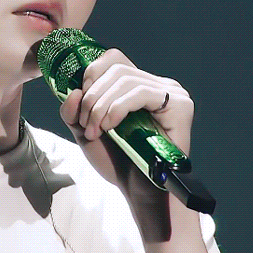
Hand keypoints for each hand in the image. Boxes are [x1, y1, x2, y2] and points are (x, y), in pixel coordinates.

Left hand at [59, 48, 193, 218]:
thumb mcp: (86, 131)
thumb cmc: (118, 162)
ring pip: (125, 79)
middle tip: (85, 123)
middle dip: (92, 95)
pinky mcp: (179, 105)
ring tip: (96, 130)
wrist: (140, 194)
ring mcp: (171, 93)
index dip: (92, 73)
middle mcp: (157, 84)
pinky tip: (111, 126)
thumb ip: (74, 111)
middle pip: (116, 68)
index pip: (113, 58)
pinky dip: (117, 108)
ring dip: (101, 105)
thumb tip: (73, 90)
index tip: (80, 101)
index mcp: (138, 85)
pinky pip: (140, 92)